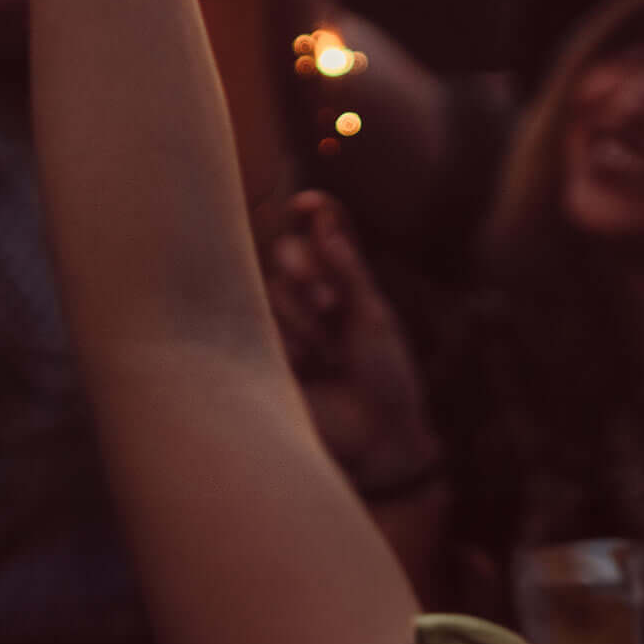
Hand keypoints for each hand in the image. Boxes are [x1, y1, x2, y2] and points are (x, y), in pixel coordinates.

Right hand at [263, 192, 440, 494]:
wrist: (379, 440)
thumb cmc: (386, 377)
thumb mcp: (373, 314)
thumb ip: (346, 264)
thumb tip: (321, 212)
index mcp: (337, 285)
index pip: (313, 236)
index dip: (308, 215)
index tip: (308, 203)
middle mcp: (304, 302)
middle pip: (285, 253)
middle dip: (304, 267)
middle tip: (330, 301)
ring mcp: (278, 328)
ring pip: (270, 288)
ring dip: (302, 313)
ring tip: (329, 350)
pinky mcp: (257, 355)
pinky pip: (256, 324)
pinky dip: (287, 339)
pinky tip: (308, 368)